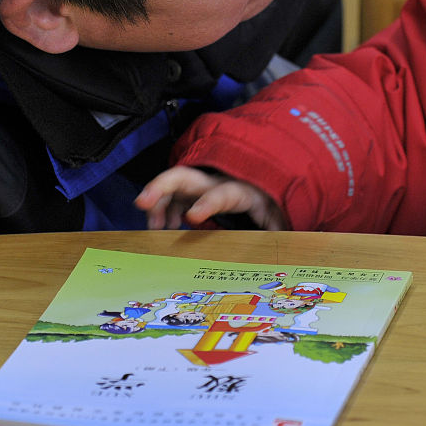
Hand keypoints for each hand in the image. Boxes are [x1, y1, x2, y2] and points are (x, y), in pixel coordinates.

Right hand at [135, 166, 284, 230]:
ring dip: (157, 203)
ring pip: (173, 187)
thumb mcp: (280, 219)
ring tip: (154, 227)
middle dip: (161, 186)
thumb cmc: (272, 202)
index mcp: (241, 191)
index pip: (222, 194)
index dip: (207, 204)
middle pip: (185, 177)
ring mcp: (202, 186)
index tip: (192, 218)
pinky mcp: (195, 192)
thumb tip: (284, 248)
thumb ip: (278, 232)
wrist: (268, 185)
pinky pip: (173, 197)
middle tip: (141, 202)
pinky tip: (163, 227)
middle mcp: (217, 183)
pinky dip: (163, 209)